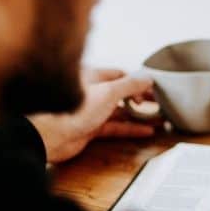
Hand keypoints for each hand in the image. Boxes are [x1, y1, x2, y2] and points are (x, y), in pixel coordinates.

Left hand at [29, 68, 155, 163]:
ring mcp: (91, 112)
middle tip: (160, 104)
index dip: (138, 82)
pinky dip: (130, 129)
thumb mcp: (108, 91)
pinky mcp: (90, 129)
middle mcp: (92, 92)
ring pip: (120, 112)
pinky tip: (145, 131)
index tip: (154, 89)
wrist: (49, 135)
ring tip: (159, 119)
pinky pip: (115, 127)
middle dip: (141, 99)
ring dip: (139, 116)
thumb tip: (147, 78)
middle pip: (122, 93)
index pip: (121, 75)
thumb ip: (130, 85)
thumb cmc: (73, 109)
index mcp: (94, 76)